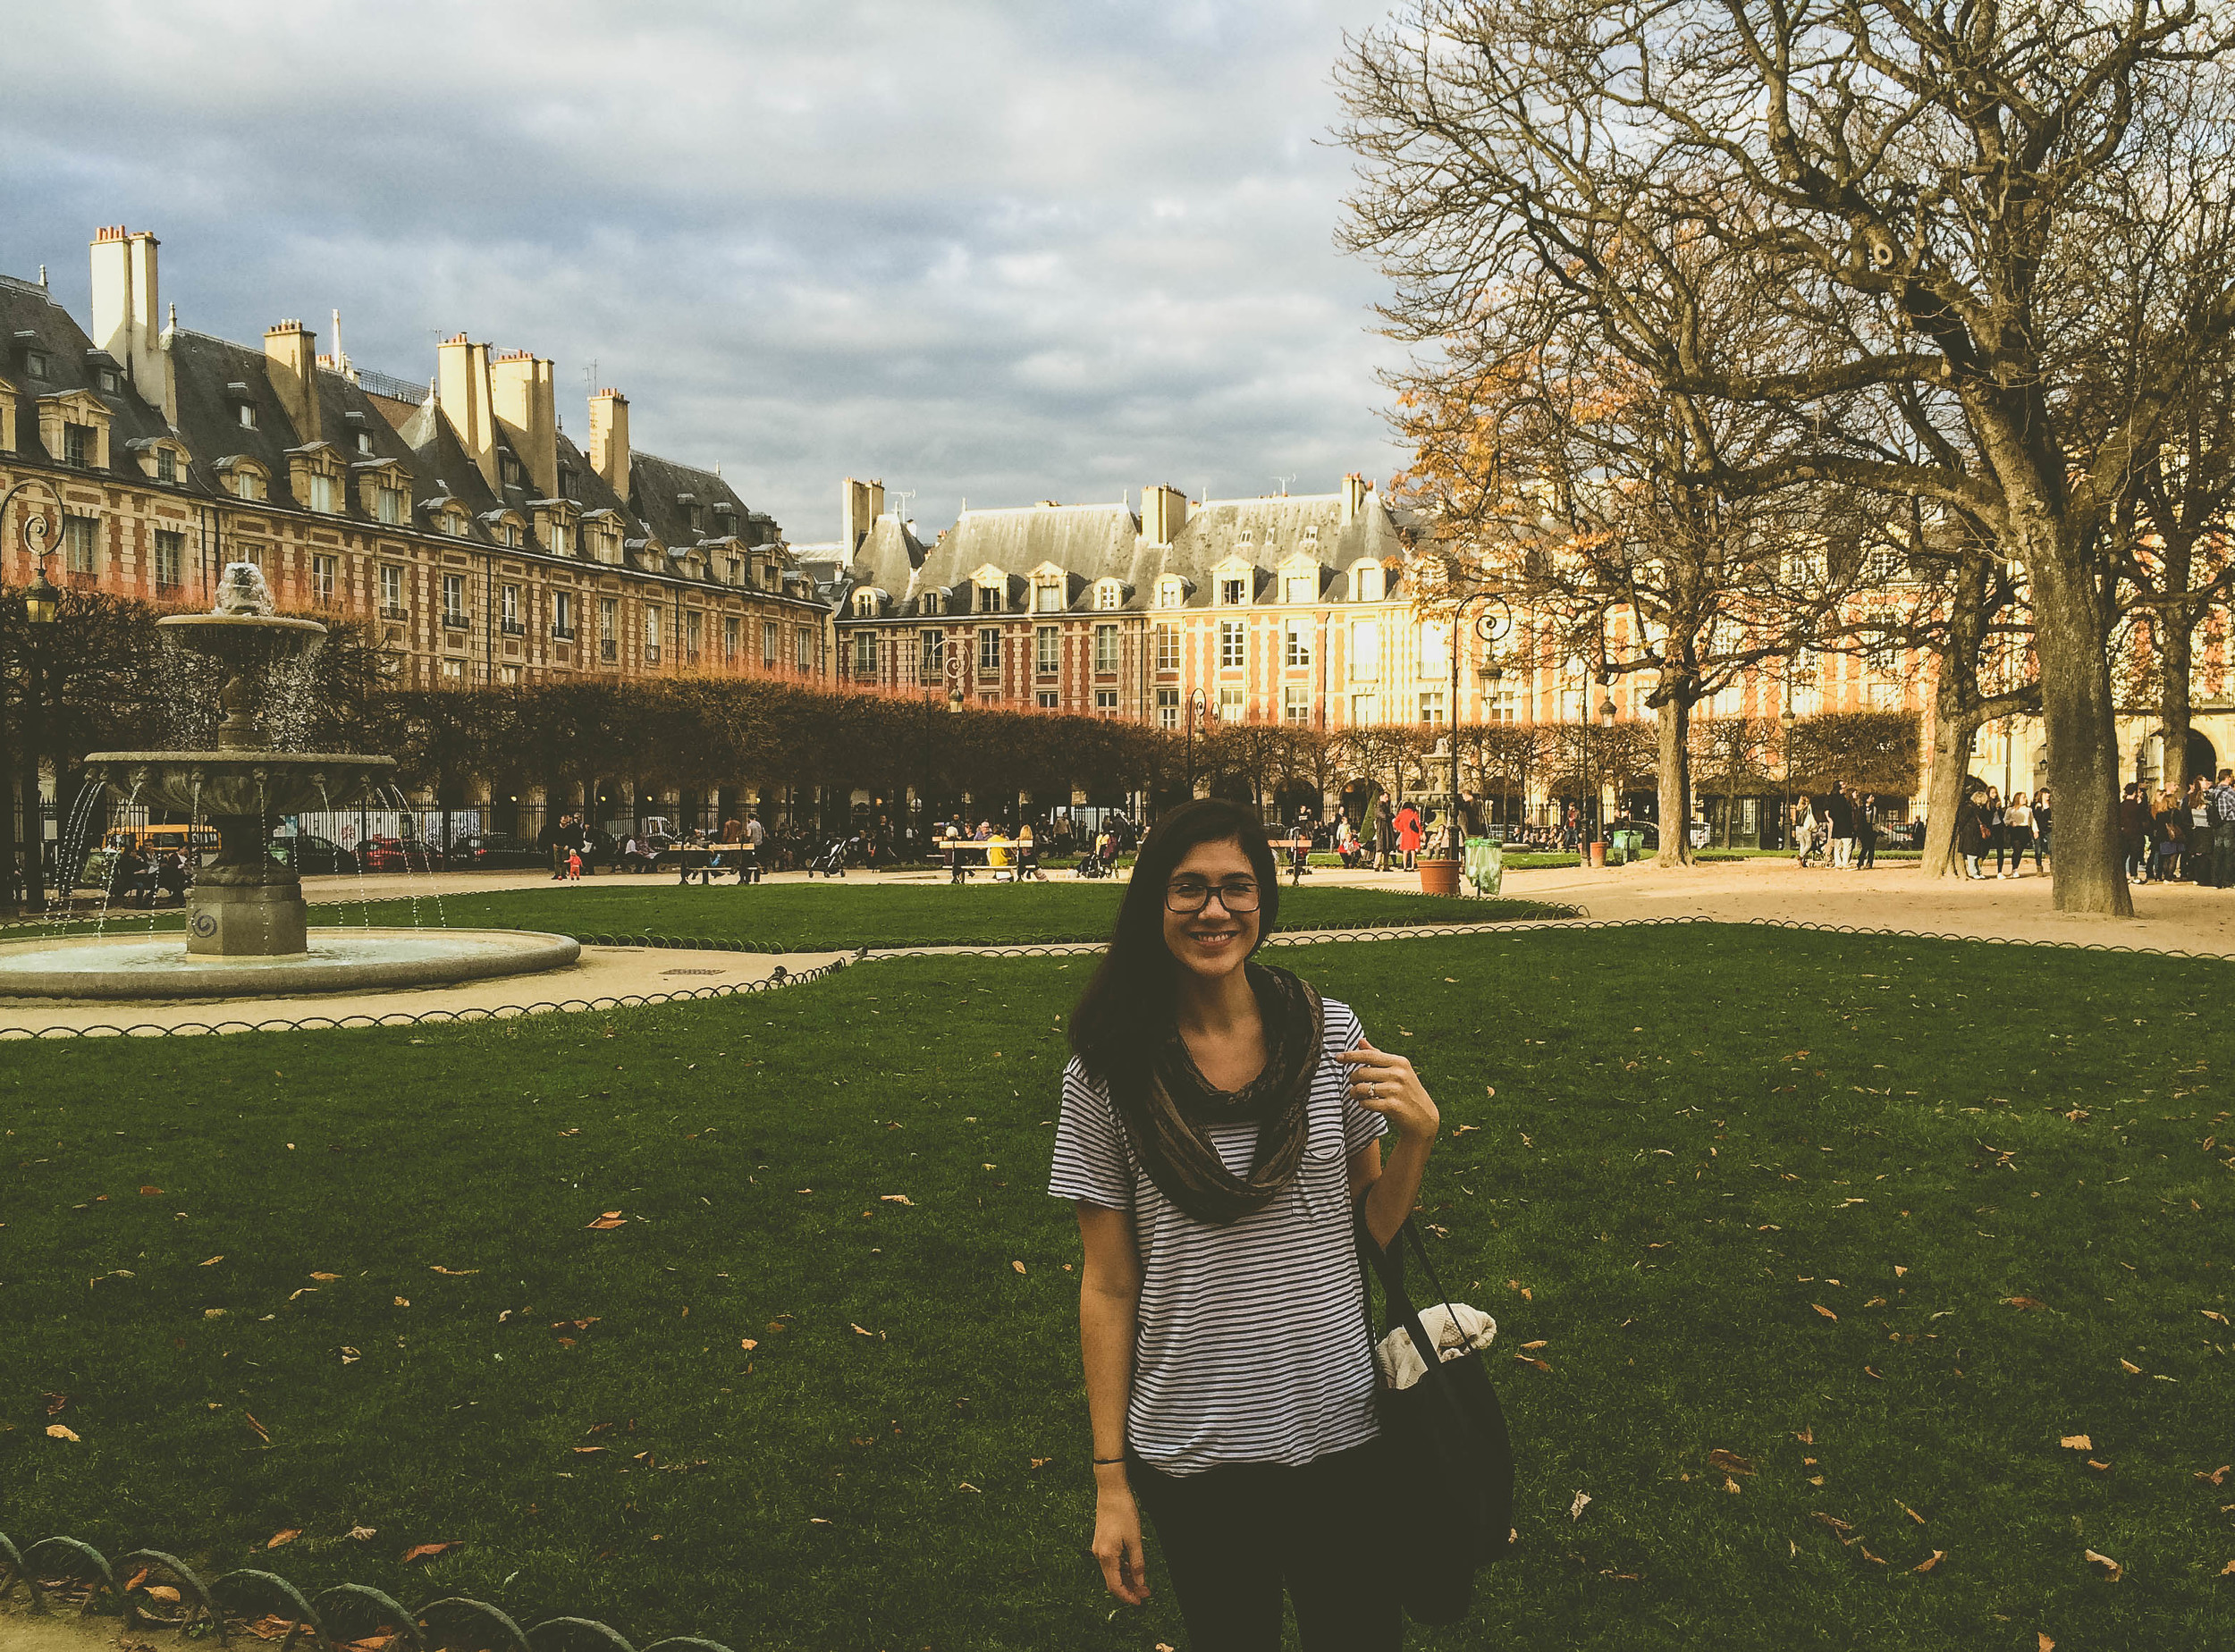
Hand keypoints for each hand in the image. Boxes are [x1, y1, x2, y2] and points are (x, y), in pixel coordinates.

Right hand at [1091, 1473, 1150, 1604]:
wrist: (1111, 1491)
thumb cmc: (1123, 1512)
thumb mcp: (1135, 1539)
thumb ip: (1137, 1563)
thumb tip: (1140, 1583)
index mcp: (1107, 1556)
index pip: (1115, 1586)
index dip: (1127, 1596)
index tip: (1140, 1601)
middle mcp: (1099, 1555)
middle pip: (1112, 1581)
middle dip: (1128, 1589)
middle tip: (1145, 1592)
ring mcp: (1099, 1548)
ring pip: (1112, 1572)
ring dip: (1126, 1579)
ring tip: (1142, 1582)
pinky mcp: (1101, 1542)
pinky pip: (1111, 1562)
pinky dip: (1122, 1568)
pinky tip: (1133, 1568)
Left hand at [1338, 1037, 1439, 1142]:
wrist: (1423, 1117)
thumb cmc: (1406, 1090)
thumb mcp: (1397, 1070)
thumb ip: (1378, 1056)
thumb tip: (1360, 1041)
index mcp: (1399, 1062)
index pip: (1368, 1055)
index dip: (1350, 1056)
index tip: (1338, 1058)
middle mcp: (1399, 1074)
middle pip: (1362, 1072)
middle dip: (1352, 1079)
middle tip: (1352, 1084)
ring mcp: (1396, 1090)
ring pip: (1362, 1088)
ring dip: (1354, 1093)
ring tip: (1356, 1095)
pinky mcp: (1393, 1106)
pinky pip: (1367, 1103)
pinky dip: (1362, 1104)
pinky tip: (1366, 1104)